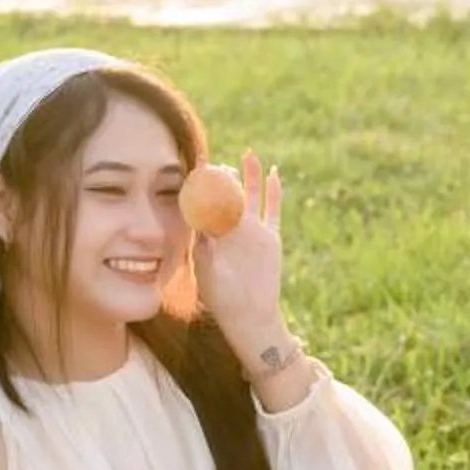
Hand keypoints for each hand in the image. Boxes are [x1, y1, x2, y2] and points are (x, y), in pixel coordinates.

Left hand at [194, 149, 289, 360]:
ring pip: (250, 195)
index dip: (201, 184)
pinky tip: (273, 173)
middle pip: (227, 193)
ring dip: (248, 175)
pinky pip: (272, 209)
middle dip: (224, 176)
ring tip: (247, 154)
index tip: (196, 166)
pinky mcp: (270, 237)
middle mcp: (229, 227)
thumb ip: (206, 252)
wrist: (249, 315)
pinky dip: (274, 192)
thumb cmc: (222, 298)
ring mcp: (251, 230)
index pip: (203, 201)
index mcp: (209, 233)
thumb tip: (205, 231)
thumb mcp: (208, 274)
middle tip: (222, 161)